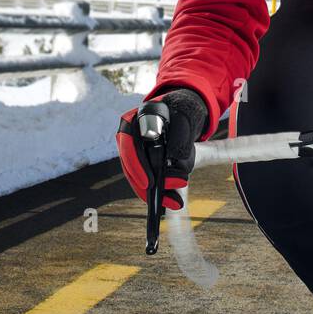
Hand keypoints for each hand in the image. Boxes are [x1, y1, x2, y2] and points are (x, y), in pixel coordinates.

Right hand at [115, 88, 207, 210]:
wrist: (182, 112)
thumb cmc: (181, 111)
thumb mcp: (184, 117)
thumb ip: (180, 136)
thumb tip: (175, 159)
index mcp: (132, 122)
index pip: (128, 146)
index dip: (136, 167)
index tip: (149, 183)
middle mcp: (129, 139)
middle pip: (131, 168)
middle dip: (150, 187)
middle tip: (172, 197)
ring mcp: (136, 154)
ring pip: (139, 179)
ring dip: (157, 193)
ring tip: (176, 202)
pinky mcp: (145, 165)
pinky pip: (148, 181)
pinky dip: (160, 192)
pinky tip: (172, 201)